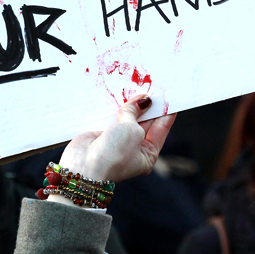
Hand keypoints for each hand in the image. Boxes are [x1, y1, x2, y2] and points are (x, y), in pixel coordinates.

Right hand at [58, 95, 176, 183]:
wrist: (84, 167)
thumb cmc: (114, 154)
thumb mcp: (132, 131)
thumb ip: (136, 113)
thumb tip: (142, 100)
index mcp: (148, 155)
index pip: (161, 129)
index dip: (166, 112)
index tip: (170, 96)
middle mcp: (134, 149)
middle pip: (145, 122)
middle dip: (148, 106)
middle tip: (152, 86)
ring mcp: (118, 142)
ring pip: (128, 119)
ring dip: (131, 105)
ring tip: (138, 86)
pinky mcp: (102, 135)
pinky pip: (112, 118)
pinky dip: (116, 108)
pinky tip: (121, 94)